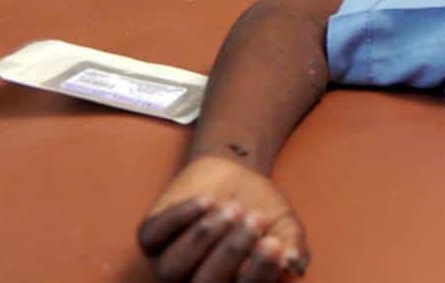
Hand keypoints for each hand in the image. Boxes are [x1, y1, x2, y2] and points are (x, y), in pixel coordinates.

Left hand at [138, 156, 307, 281]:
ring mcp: (169, 262)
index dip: (257, 272)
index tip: (274, 243)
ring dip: (204, 237)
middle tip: (255, 218)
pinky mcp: (150, 235)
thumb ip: (291, 244)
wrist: (235, 173)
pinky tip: (207, 200)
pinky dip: (181, 218)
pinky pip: (155, 235)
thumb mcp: (283, 226)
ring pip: (172, 268)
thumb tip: (294, 263)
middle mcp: (195, 282)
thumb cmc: (260, 208)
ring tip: (231, 207)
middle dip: (231, 252)